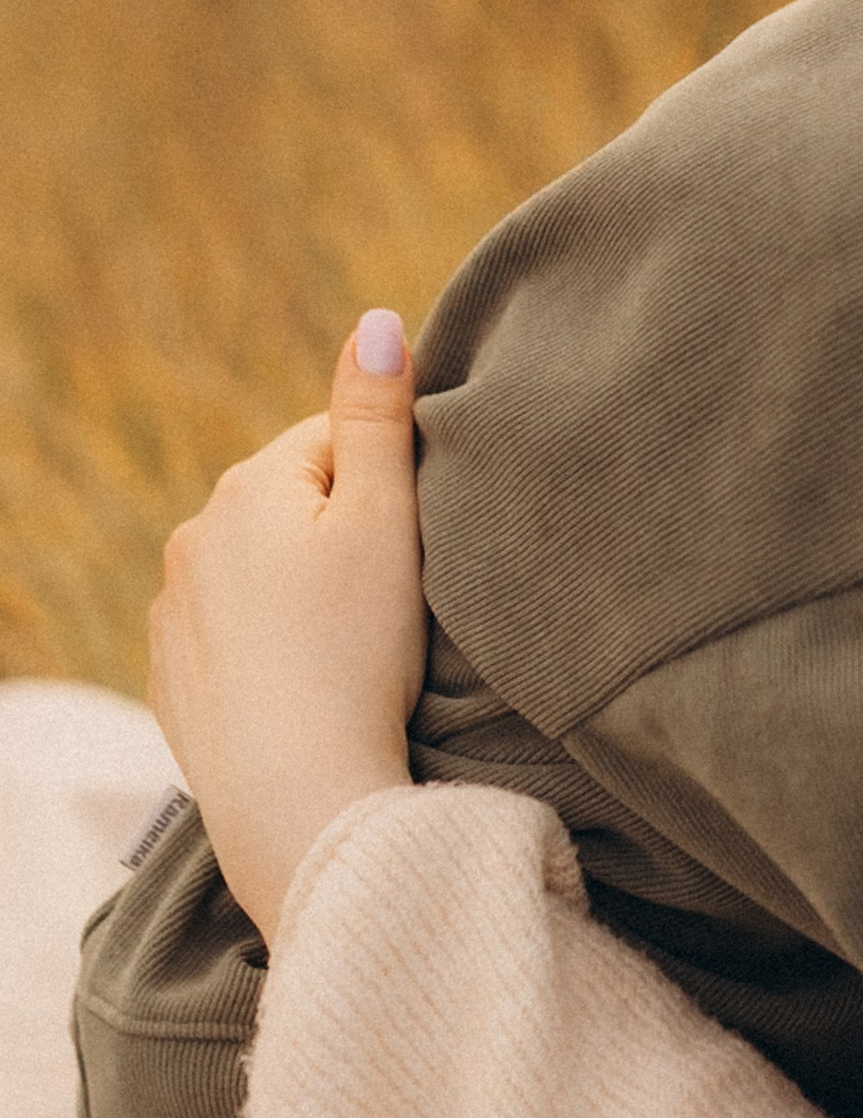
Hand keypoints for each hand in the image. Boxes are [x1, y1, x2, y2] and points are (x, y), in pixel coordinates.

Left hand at [148, 313, 427, 940]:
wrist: (300, 798)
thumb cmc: (357, 655)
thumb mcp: (389, 522)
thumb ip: (380, 415)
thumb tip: (377, 319)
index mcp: (251, 486)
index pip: (339, 440)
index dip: (398, 480)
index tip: (432, 537)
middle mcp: (195, 538)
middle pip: (298, 505)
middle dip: (348, 533)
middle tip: (406, 599)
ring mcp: (175, 613)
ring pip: (264, 573)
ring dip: (308, 591)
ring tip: (363, 650)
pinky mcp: (175, 681)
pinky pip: (237, 639)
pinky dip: (275, 649)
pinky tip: (317, 686)